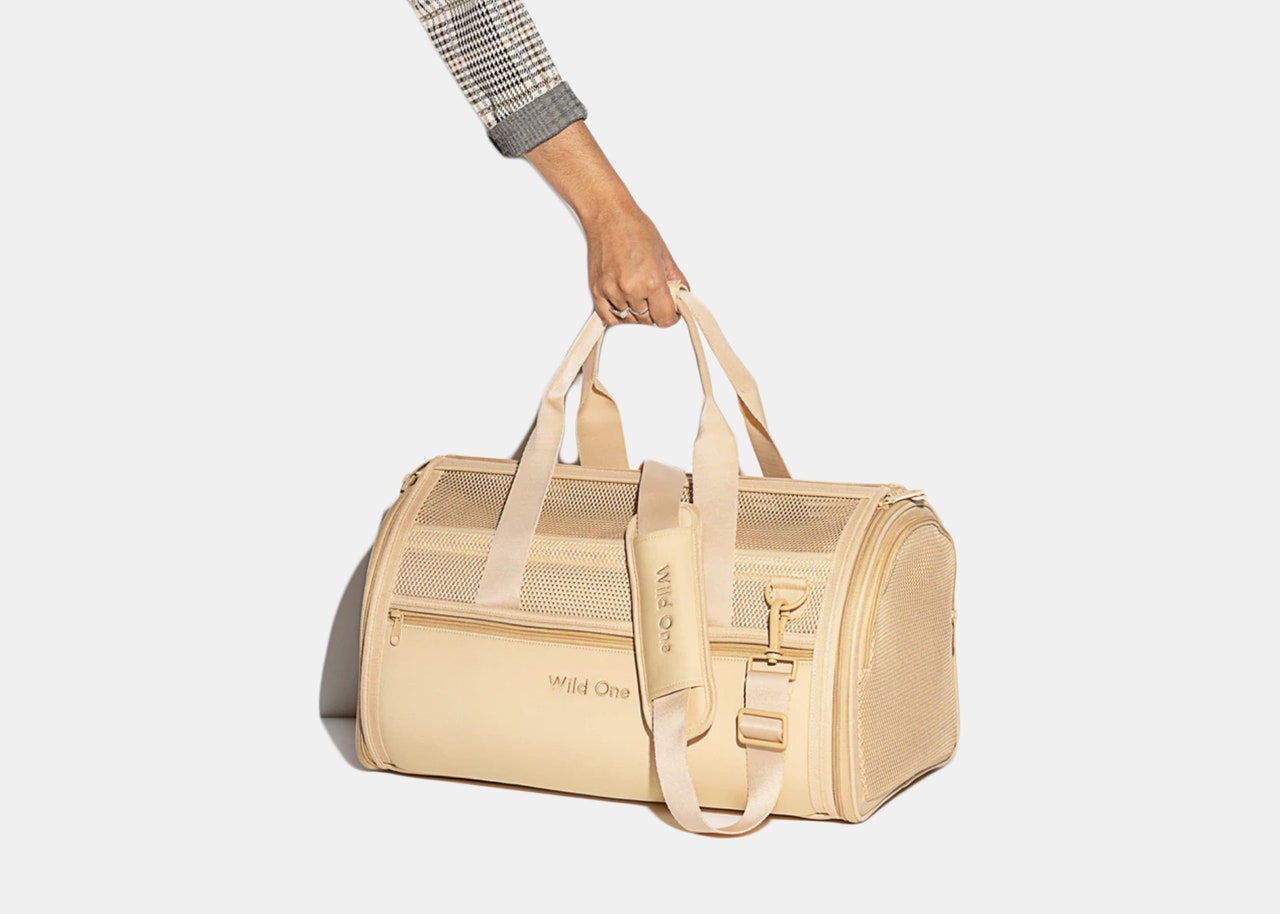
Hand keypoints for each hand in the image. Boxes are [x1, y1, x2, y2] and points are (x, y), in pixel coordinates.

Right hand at [524, 121, 688, 328]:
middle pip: (648, 320)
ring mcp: (611, 291)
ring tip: (637, 291)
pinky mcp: (597, 291)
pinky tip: (624, 303)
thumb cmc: (633, 227)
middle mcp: (630, 289)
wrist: (607, 215)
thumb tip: (681, 297)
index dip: (671, 316)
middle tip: (653, 294)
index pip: (665, 319)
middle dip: (654, 310)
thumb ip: (675, 280)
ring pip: (630, 319)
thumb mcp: (664, 253)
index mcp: (651, 280)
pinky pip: (609, 317)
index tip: (670, 310)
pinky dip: (618, 314)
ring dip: (636, 311)